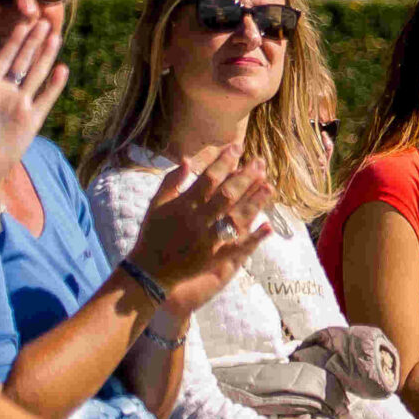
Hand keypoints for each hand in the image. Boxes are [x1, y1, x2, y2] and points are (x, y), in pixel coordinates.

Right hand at [132, 145, 276, 316]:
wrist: (150, 270)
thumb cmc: (153, 233)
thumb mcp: (156, 204)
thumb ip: (171, 181)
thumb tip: (187, 159)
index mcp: (184, 206)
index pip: (209, 178)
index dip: (224, 162)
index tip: (237, 147)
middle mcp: (198, 221)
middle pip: (227, 195)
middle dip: (246, 177)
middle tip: (260, 162)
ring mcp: (209, 240)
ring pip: (236, 218)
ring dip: (254, 202)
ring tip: (269, 185)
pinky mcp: (216, 258)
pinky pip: (239, 247)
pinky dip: (254, 237)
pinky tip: (268, 226)